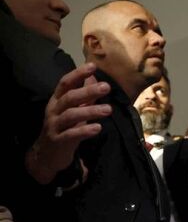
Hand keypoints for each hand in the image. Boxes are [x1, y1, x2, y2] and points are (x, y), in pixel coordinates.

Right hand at [25, 63, 111, 184]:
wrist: (46, 155)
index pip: (65, 83)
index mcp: (57, 101)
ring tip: (108, 109)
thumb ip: (84, 96)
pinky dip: (84, 131)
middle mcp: (54, 110)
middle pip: (70, 98)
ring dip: (90, 111)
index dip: (77, 74)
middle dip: (88, 91)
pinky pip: (71, 135)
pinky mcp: (58, 141)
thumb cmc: (63, 128)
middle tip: (107, 87)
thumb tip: (95, 78)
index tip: (93, 66)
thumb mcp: (72, 110)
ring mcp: (55, 126)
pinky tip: (98, 128)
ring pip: (71, 115)